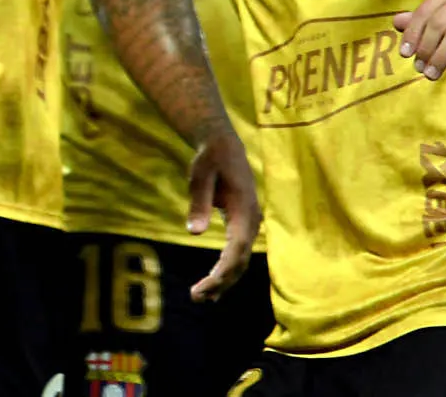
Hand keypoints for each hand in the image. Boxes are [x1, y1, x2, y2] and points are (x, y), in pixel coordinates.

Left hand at [186, 130, 259, 301]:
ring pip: (240, 261)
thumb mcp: (200, 175)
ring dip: (224, 281)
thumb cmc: (210, 160)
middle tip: (196, 296)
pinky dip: (226, 271)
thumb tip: (193, 232)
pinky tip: (213, 285)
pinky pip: (237, 254)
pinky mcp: (242, 226)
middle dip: (221, 282)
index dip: (224, 270)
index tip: (208, 285)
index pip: (237, 248)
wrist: (224, 147)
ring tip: (202, 298)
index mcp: (245, 210)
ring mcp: (249, 225)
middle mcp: (252, 222)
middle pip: (240, 261)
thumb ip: (198, 202)